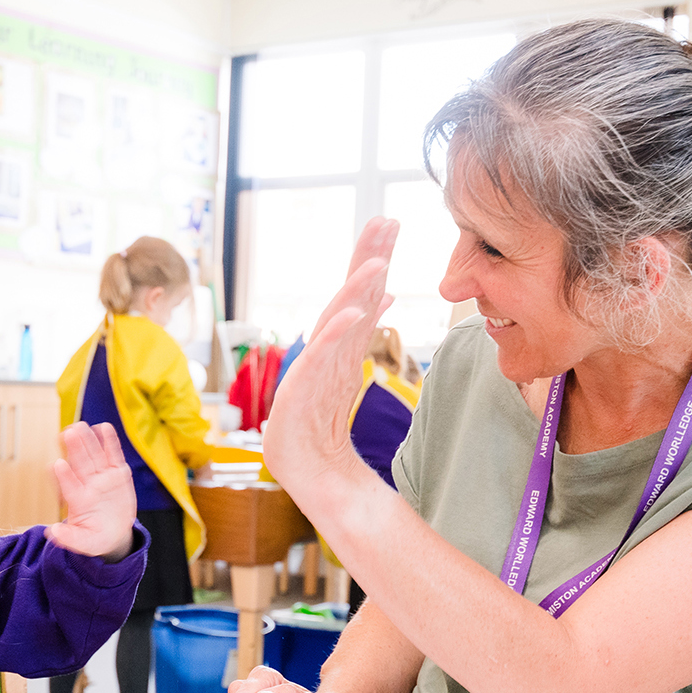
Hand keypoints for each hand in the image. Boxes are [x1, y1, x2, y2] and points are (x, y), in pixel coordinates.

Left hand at [46, 422, 135, 561]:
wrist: (115, 533)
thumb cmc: (96, 537)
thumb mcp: (84, 543)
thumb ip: (70, 538)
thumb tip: (52, 532)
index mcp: (79, 502)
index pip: (69, 487)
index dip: (63, 476)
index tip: (57, 465)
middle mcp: (88, 485)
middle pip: (80, 465)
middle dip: (74, 449)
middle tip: (67, 433)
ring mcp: (103, 478)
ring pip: (95, 456)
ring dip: (88, 441)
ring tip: (81, 426)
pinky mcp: (118, 473)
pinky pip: (114, 455)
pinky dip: (110, 442)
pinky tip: (104, 427)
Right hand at [262, 217, 398, 500]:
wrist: (313, 471)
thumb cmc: (323, 418)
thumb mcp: (350, 367)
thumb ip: (364, 329)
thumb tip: (387, 294)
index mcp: (338, 341)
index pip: (359, 291)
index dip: (373, 256)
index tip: (388, 222)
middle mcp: (323, 347)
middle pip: (347, 295)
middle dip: (365, 257)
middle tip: (384, 221)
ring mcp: (311, 368)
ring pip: (336, 321)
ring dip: (355, 290)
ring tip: (377, 262)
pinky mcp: (302, 392)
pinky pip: (323, 359)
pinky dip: (338, 334)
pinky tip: (355, 314)